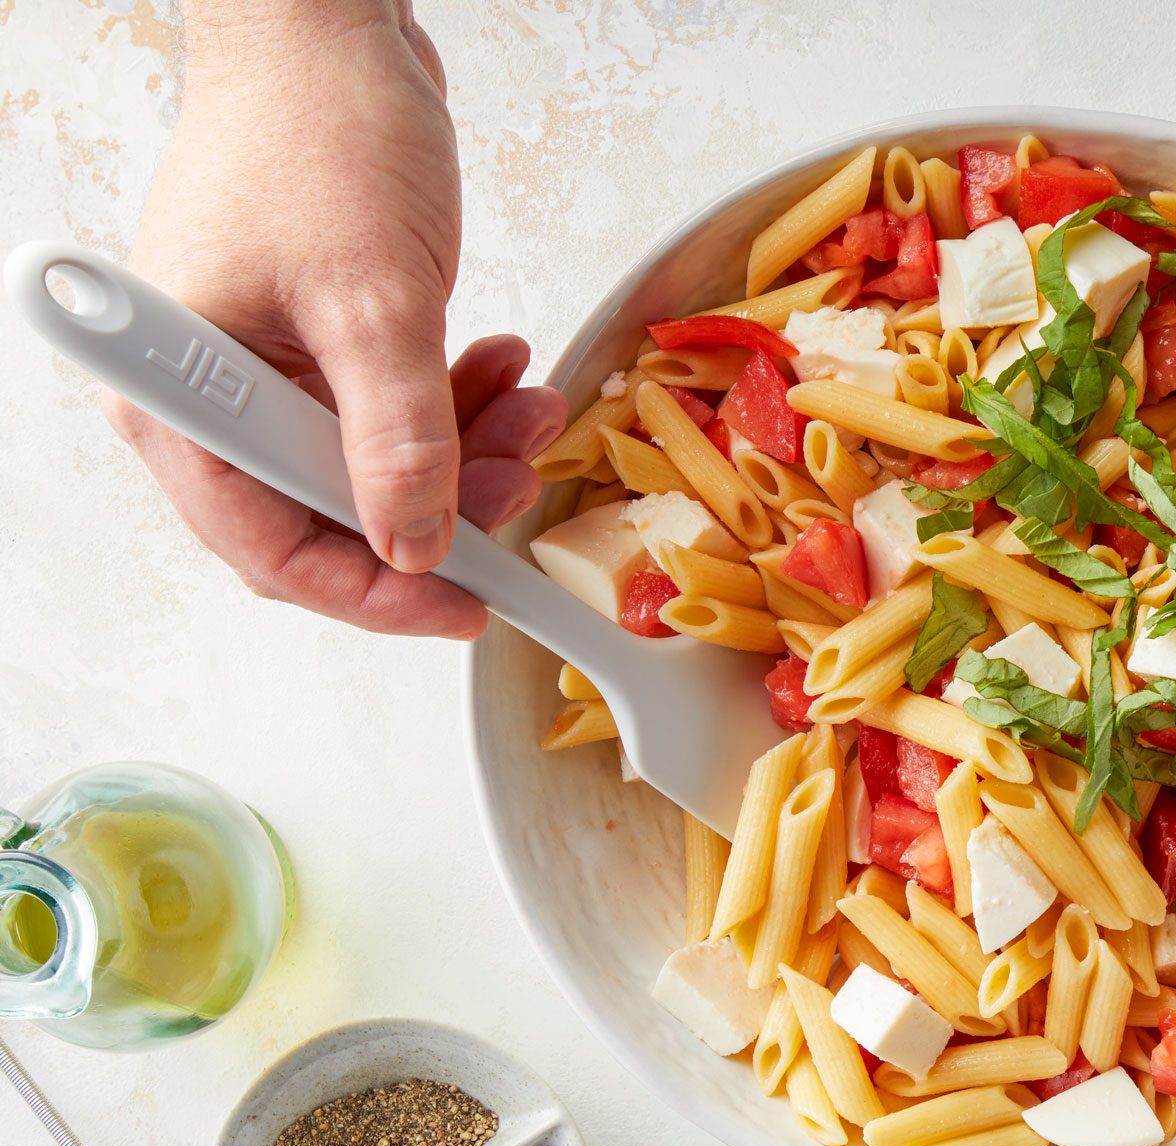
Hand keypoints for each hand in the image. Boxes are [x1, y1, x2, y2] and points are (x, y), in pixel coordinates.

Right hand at [101, 3, 563, 637]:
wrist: (327, 29)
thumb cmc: (319, 135)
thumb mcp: (374, 300)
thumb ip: (396, 436)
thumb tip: (414, 546)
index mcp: (188, 398)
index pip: (274, 549)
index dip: (377, 592)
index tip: (469, 605)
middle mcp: (218, 397)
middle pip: (332, 515)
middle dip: (440, 509)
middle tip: (520, 483)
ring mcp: (269, 369)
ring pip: (378, 465)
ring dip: (466, 453)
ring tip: (533, 410)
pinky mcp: (321, 338)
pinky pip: (395, 409)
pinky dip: (455, 404)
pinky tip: (503, 371)